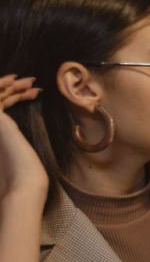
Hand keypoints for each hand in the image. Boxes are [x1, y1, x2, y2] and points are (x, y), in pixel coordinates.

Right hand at [0, 75, 45, 204]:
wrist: (23, 180)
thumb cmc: (26, 171)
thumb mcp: (22, 147)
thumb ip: (16, 134)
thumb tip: (22, 129)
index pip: (3, 108)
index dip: (16, 97)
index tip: (34, 92)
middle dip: (15, 88)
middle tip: (33, 82)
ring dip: (11, 85)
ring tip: (32, 82)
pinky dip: (2, 85)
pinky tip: (17, 81)